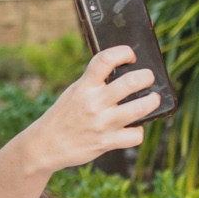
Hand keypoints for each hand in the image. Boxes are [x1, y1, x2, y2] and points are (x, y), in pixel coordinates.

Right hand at [27, 46, 158, 170]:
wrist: (46, 145)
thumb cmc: (64, 115)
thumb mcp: (74, 92)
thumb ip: (94, 83)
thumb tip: (123, 72)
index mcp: (84, 86)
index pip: (106, 59)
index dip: (123, 52)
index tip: (130, 56)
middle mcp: (94, 103)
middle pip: (131, 82)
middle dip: (146, 77)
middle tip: (148, 78)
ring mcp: (102, 123)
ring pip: (140, 108)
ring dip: (152, 101)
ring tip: (152, 99)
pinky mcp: (106, 142)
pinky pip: (135, 135)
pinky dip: (138, 131)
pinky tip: (134, 128)